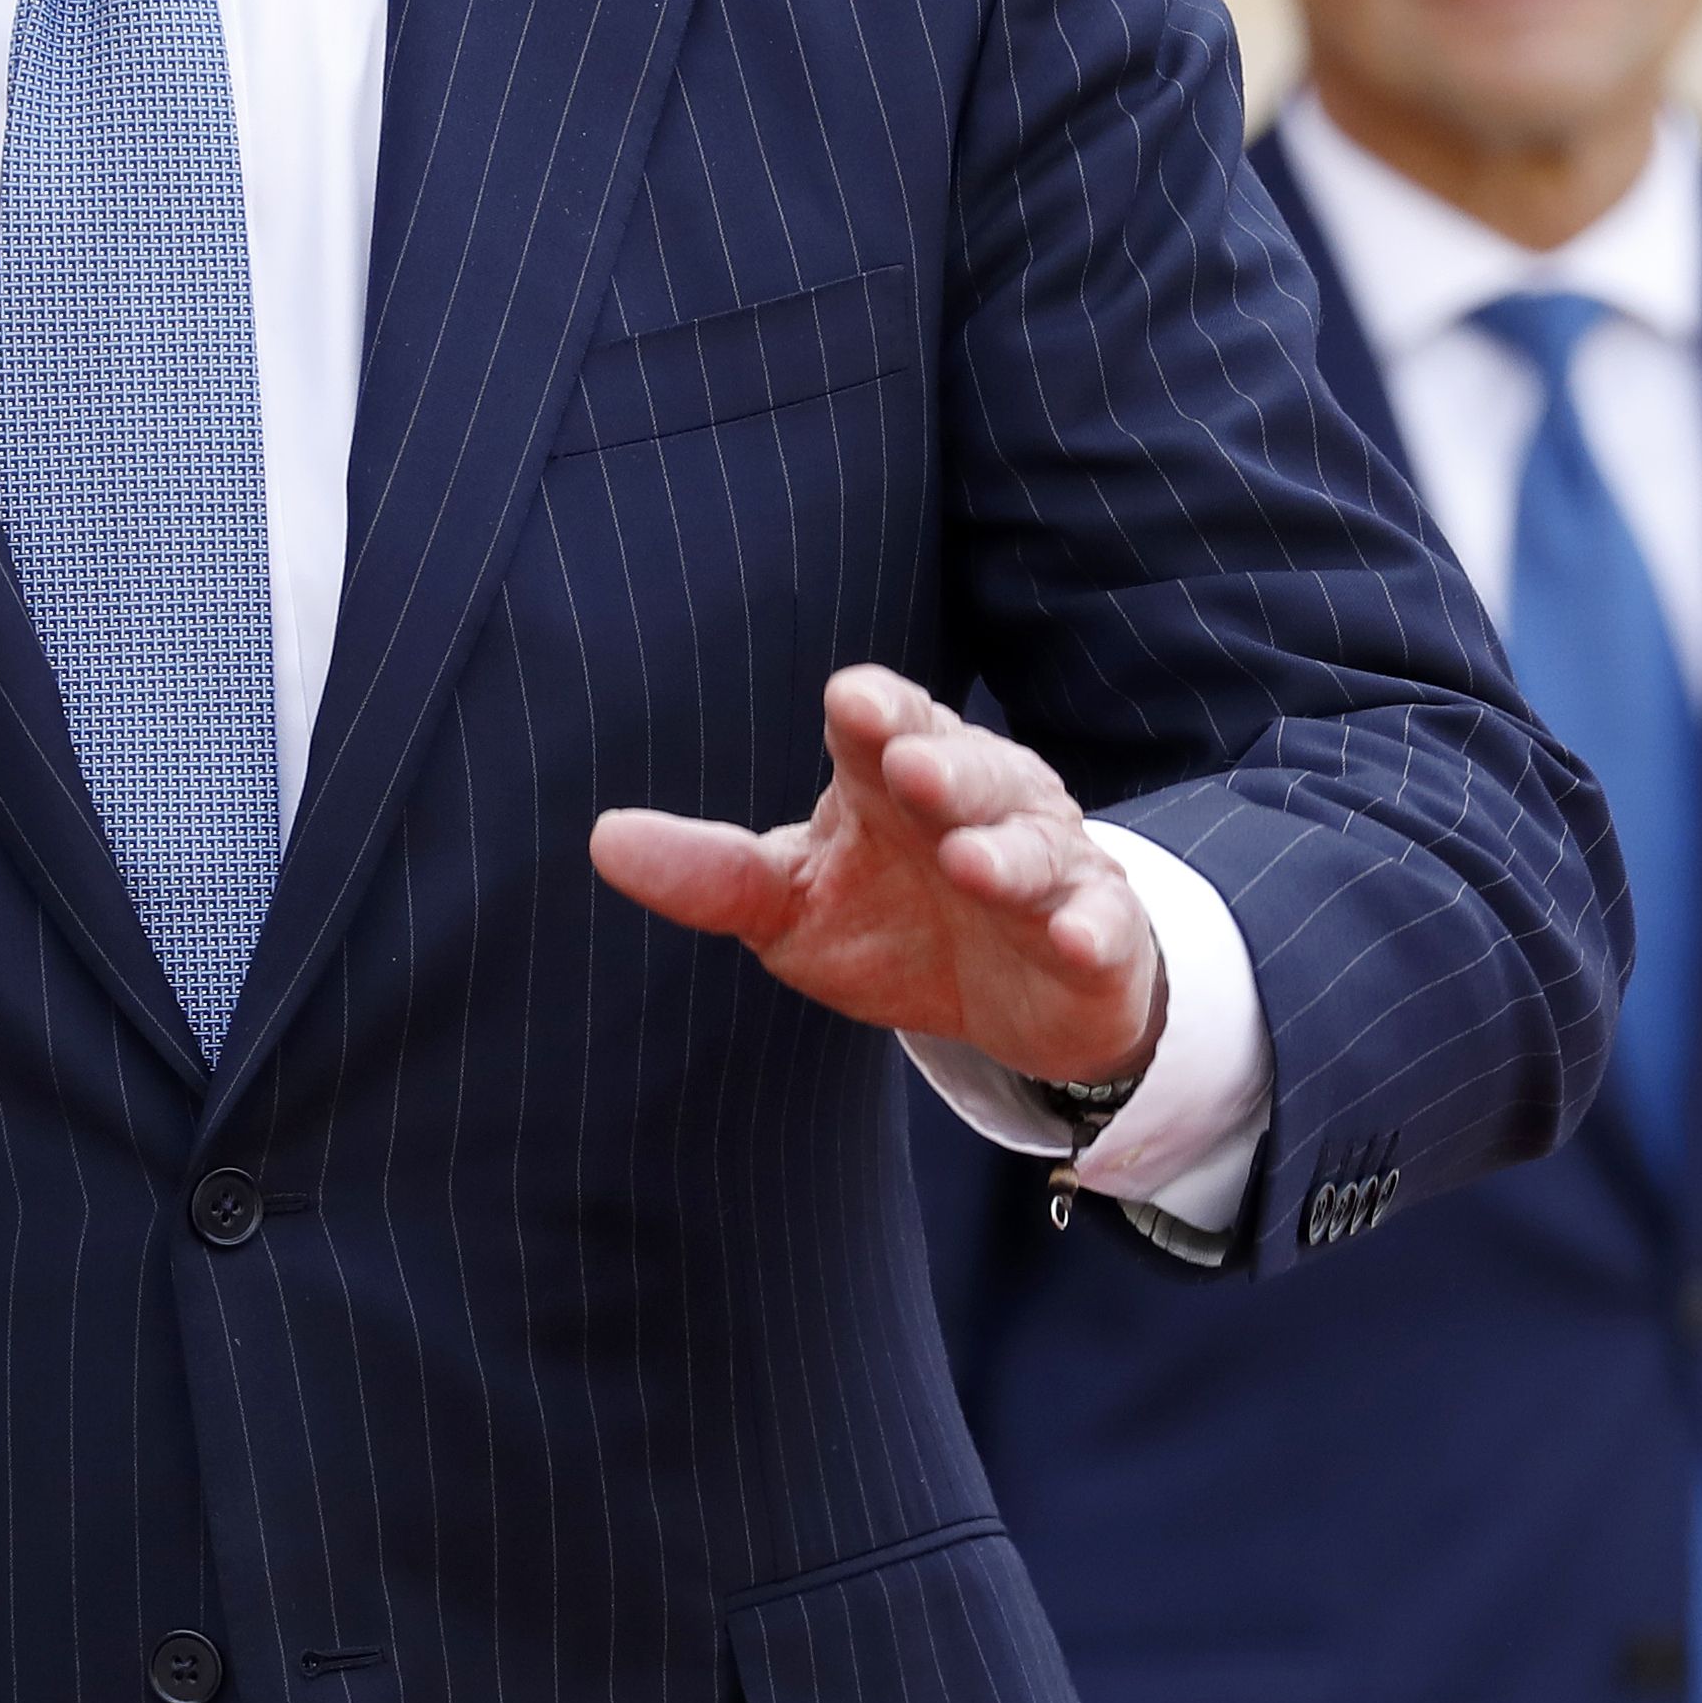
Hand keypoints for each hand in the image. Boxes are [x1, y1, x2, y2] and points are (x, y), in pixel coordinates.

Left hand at [589, 663, 1166, 1082]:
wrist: (1010, 998)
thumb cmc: (891, 923)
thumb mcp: (788, 904)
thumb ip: (711, 874)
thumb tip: (603, 838)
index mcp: (894, 777)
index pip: (887, 725)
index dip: (875, 712)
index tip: (853, 704)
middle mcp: (977, 802)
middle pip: (965, 769)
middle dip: (942, 766)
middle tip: (910, 768)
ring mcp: (1044, 865)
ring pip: (1031, 844)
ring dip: (1004, 850)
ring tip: (971, 862)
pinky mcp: (1096, 932)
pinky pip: (1099, 924)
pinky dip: (1090, 927)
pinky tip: (1074, 935)